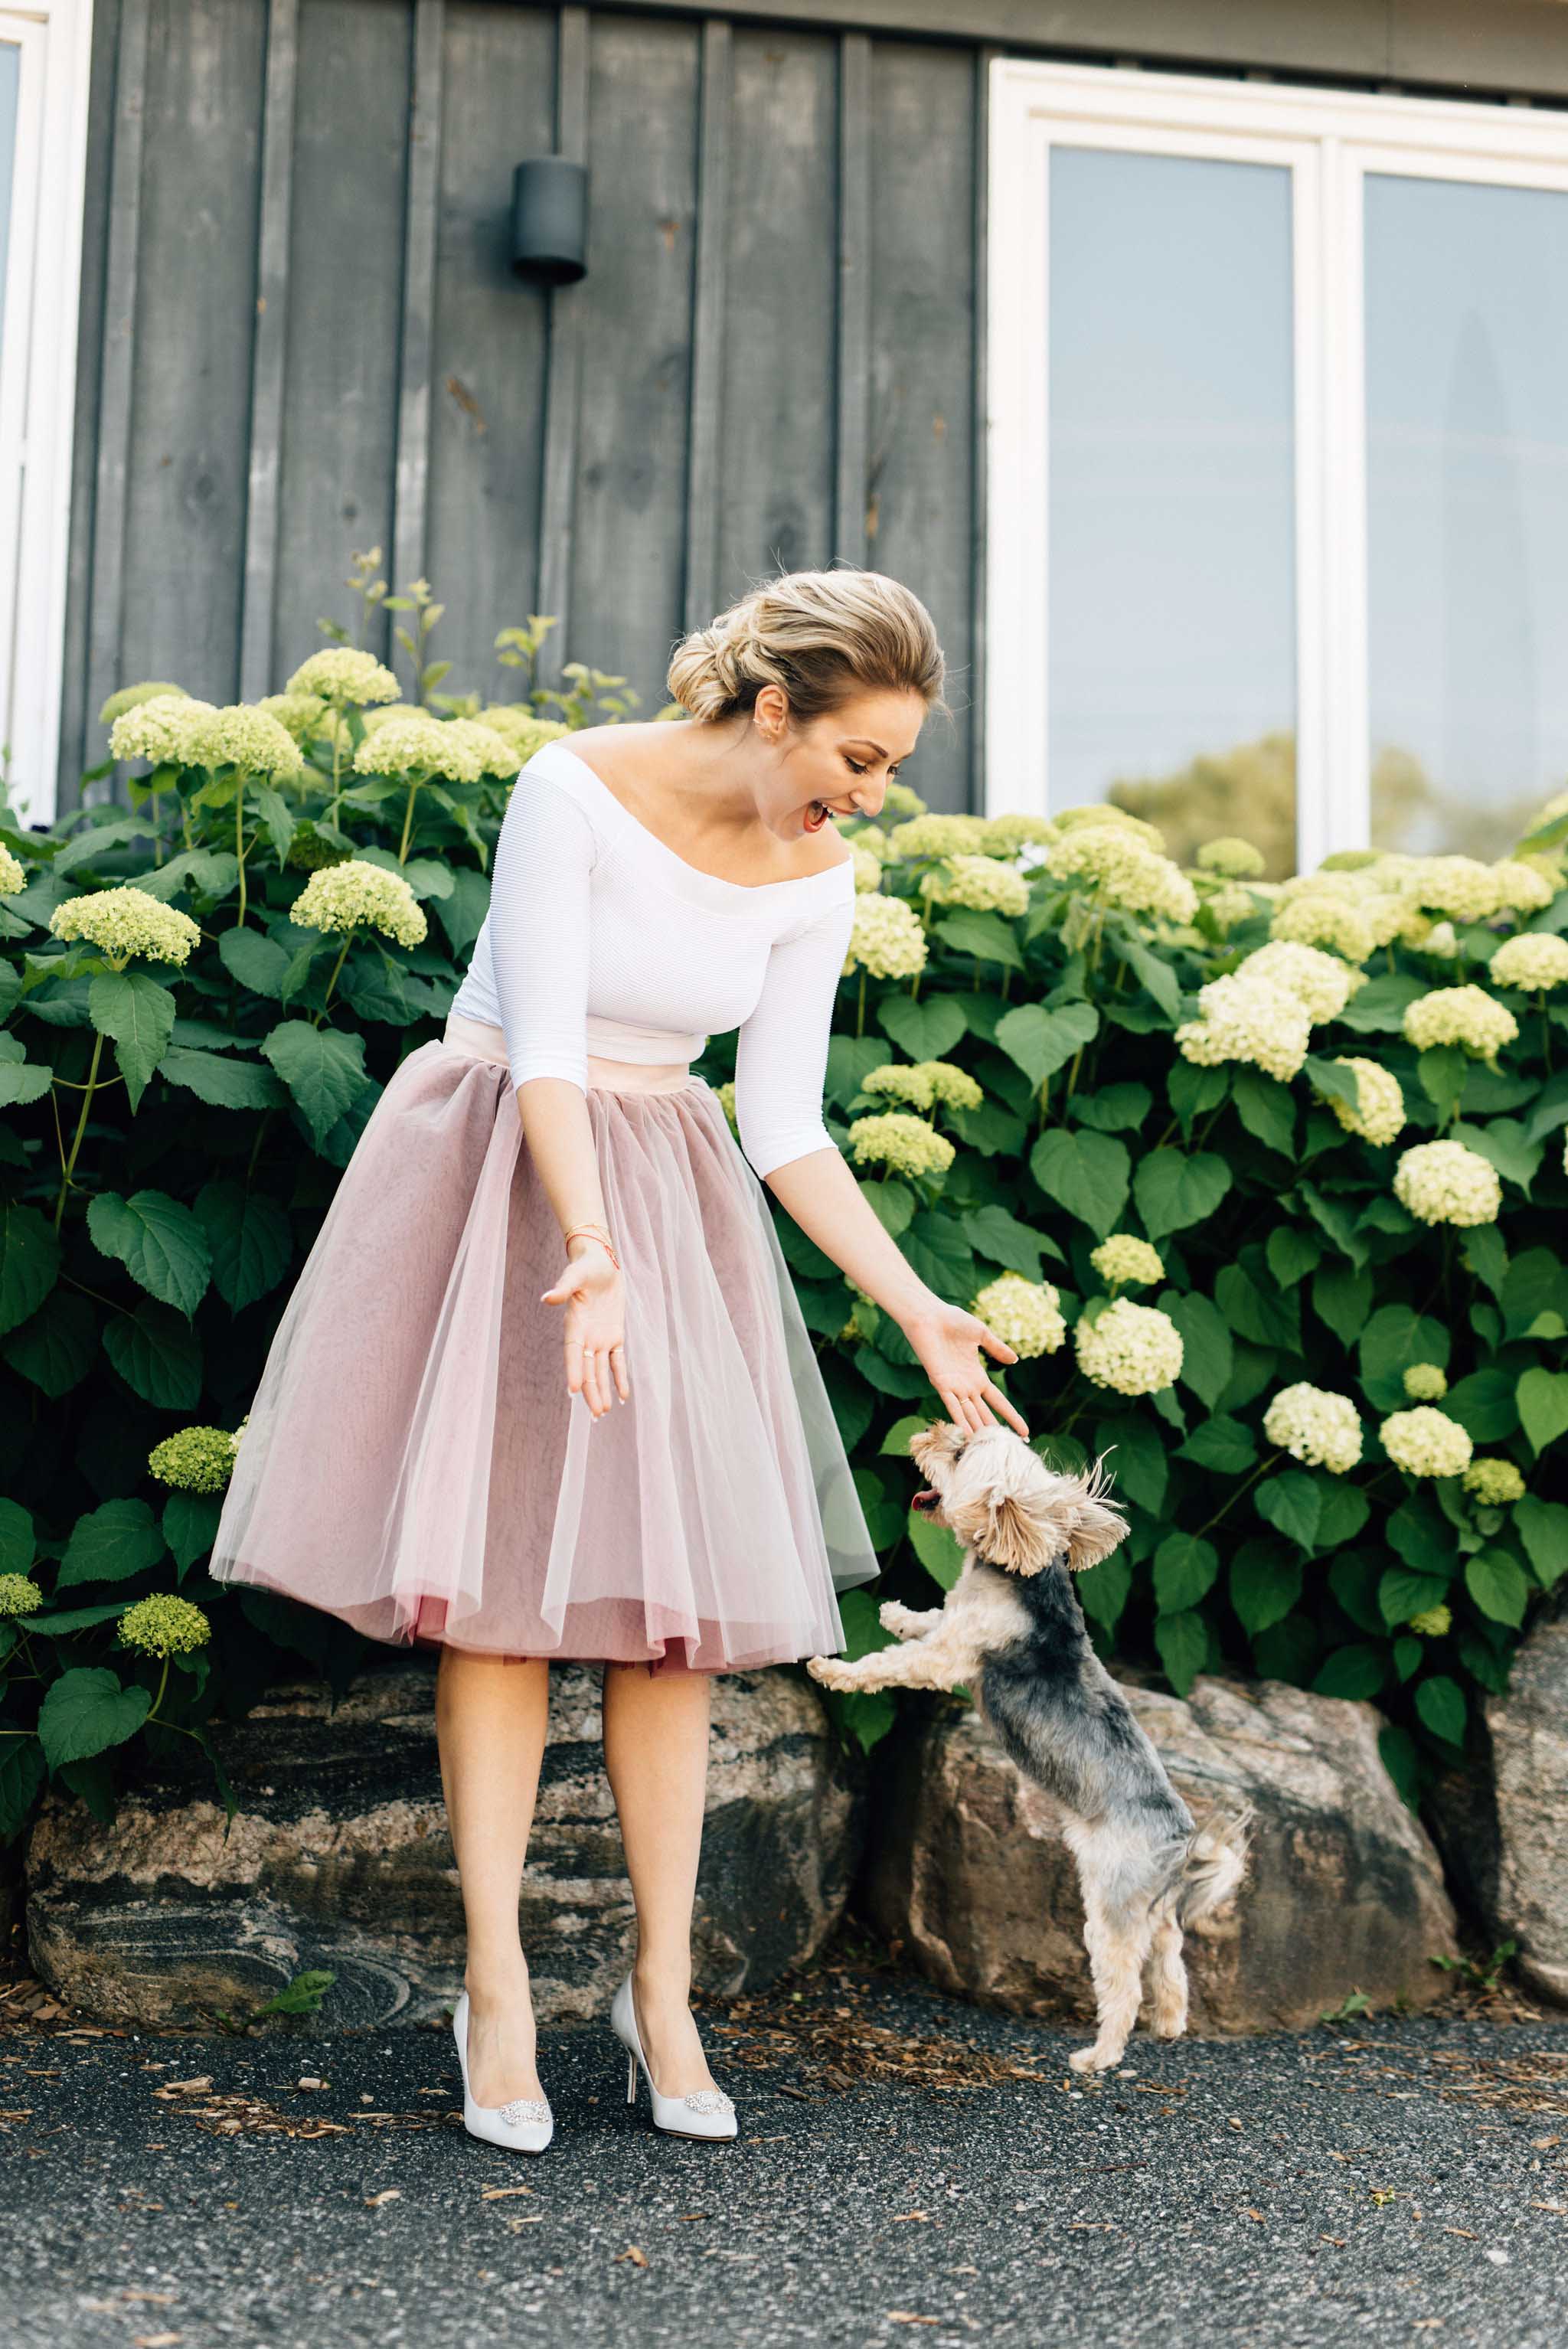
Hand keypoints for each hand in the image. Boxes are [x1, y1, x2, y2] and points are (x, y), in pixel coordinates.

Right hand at [540, 1239, 629, 1417]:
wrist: (601, 1261)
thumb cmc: (586, 1266)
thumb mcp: (575, 1274)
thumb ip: (563, 1288)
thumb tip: (547, 1298)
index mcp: (575, 1323)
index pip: (573, 1352)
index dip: (574, 1371)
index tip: (573, 1391)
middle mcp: (586, 1335)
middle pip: (588, 1368)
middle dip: (591, 1390)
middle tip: (595, 1413)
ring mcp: (600, 1337)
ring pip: (601, 1370)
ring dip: (602, 1390)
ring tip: (603, 1412)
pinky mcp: (615, 1334)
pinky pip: (618, 1360)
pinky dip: (620, 1377)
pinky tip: (623, 1396)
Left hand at [902, 1300, 1028, 1436]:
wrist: (929, 1316)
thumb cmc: (952, 1321)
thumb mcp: (981, 1334)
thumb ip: (997, 1348)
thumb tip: (1015, 1361)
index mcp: (976, 1376)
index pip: (998, 1401)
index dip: (1011, 1416)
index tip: (1024, 1431)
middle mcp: (966, 1386)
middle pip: (983, 1413)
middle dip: (994, 1430)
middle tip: (1006, 1448)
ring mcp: (953, 1387)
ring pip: (969, 1414)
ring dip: (978, 1430)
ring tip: (987, 1448)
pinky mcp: (940, 1383)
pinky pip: (952, 1405)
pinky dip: (960, 1419)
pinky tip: (968, 1434)